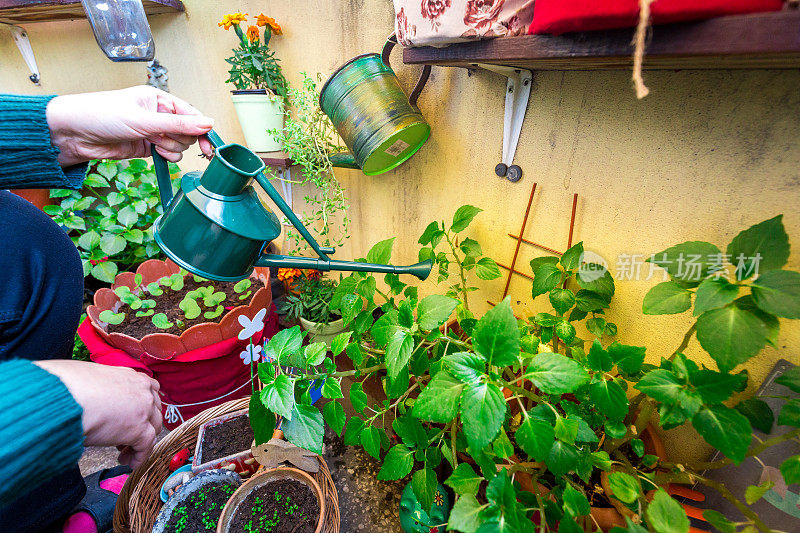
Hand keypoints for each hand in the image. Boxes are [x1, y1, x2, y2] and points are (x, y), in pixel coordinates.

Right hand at [35, 360, 161, 468]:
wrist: (64, 398)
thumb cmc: (66, 388)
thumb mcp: (89, 379)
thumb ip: (100, 388)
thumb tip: (91, 399)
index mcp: (130, 376)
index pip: (148, 391)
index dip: (142, 407)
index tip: (132, 417)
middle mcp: (142, 390)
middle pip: (153, 412)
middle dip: (142, 425)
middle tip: (125, 438)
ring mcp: (143, 409)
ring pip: (153, 429)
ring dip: (140, 443)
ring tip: (123, 453)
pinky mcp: (139, 429)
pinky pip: (146, 446)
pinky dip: (139, 457)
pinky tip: (129, 463)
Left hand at [46, 85, 214, 165]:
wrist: (74, 134)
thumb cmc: (101, 114)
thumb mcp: (144, 119)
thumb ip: (178, 124)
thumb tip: (208, 123)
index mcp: (158, 99)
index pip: (190, 112)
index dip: (201, 127)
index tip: (209, 142)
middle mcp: (157, 114)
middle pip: (187, 131)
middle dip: (181, 138)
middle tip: (166, 138)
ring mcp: (152, 132)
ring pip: (179, 145)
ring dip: (172, 148)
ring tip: (154, 144)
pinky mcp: (146, 148)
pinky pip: (168, 155)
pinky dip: (166, 157)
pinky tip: (155, 152)